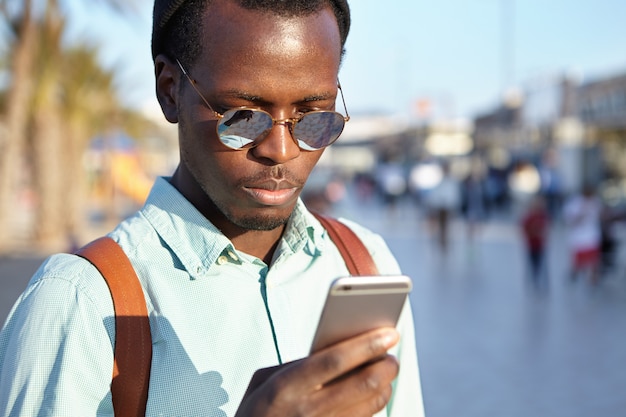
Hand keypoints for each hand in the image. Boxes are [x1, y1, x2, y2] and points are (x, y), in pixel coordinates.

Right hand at [235, 328, 399, 416]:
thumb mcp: (262, 381)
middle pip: (363, 384)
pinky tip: (374, 395)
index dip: (366, 345)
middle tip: (393, 356)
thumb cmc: (255, 411)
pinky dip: (374, 405)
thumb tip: (336, 349)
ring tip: (386, 372)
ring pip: (371, 406)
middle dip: (386, 366)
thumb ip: (297, 364)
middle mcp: (307, 410)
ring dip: (385, 386)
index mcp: (286, 386)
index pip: (335, 360)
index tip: (390, 333)